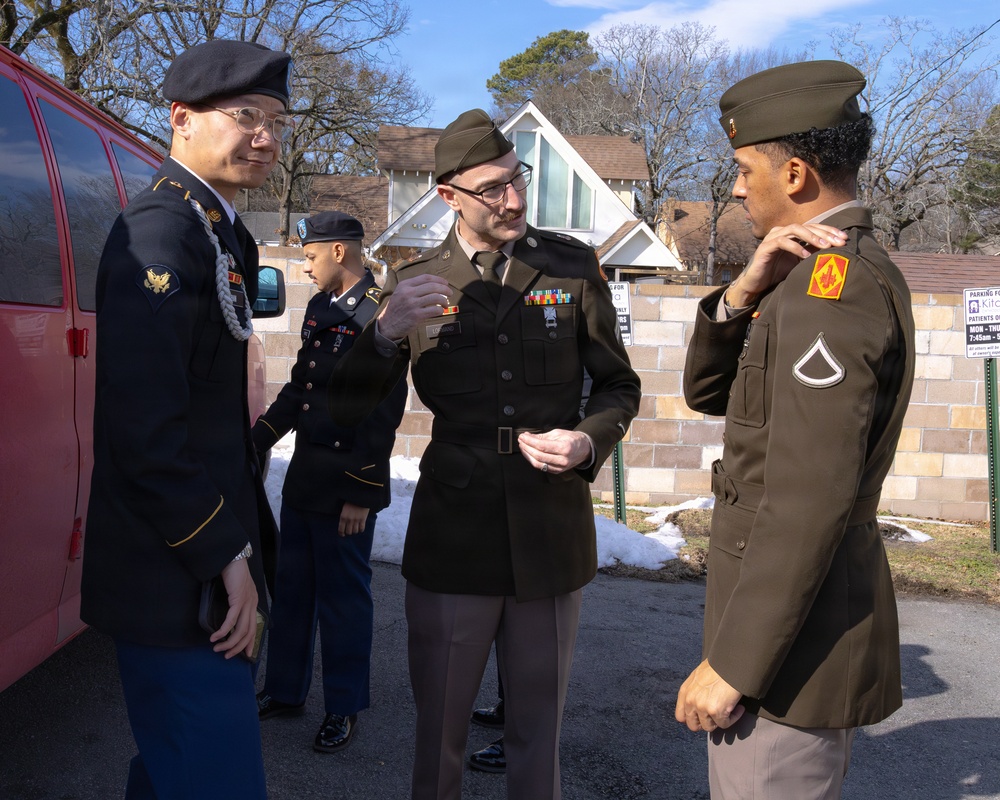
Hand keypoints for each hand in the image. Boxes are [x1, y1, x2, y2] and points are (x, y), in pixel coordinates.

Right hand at [211, 557, 258, 659]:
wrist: (232, 557)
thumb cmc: (232, 574)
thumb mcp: (236, 592)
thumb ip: (236, 604)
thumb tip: (229, 619)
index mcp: (253, 603)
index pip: (254, 628)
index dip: (250, 643)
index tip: (245, 655)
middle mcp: (252, 604)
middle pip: (248, 632)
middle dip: (238, 647)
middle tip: (226, 656)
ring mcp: (247, 602)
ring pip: (241, 629)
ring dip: (229, 642)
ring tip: (217, 648)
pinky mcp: (238, 599)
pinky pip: (231, 619)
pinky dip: (223, 630)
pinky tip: (215, 636)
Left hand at [338, 502, 369, 536]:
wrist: (360, 496)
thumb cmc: (351, 501)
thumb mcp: (344, 508)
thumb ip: (343, 516)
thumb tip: (344, 524)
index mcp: (343, 517)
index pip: (341, 529)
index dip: (341, 534)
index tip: (342, 534)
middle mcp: (349, 520)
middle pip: (348, 532)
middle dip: (348, 532)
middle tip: (349, 531)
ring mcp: (356, 520)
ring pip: (355, 531)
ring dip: (355, 531)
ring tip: (355, 529)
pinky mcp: (363, 519)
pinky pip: (362, 528)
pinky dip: (361, 530)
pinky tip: (360, 528)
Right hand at [377, 273, 451, 340]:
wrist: (387, 325)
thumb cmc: (396, 309)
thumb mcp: (400, 293)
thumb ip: (413, 288)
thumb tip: (433, 286)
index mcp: (405, 285)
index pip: (426, 278)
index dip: (438, 279)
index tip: (445, 283)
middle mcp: (408, 292)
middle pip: (433, 286)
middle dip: (445, 289)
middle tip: (450, 293)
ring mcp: (412, 304)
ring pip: (436, 297)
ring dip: (444, 300)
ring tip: (446, 304)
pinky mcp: (416, 315)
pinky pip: (434, 310)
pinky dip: (440, 310)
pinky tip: (440, 311)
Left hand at [517, 429, 591, 474]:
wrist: (584, 449)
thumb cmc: (572, 439)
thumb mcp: (558, 433)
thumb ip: (542, 437)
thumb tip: (528, 437)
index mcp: (565, 448)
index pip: (542, 446)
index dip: (530, 441)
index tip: (522, 436)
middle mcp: (563, 460)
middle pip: (539, 456)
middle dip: (527, 447)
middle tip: (521, 440)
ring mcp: (560, 467)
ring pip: (538, 464)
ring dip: (528, 455)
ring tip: (523, 446)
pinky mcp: (557, 471)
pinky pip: (542, 467)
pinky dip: (533, 460)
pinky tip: (529, 454)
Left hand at [675, 659, 744, 731]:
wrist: (731, 664)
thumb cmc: (718, 667)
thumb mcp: (697, 677)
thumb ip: (694, 691)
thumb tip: (698, 704)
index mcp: (684, 692)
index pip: (680, 716)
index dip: (692, 719)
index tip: (702, 717)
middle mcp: (690, 701)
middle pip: (693, 725)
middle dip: (705, 723)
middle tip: (715, 717)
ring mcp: (702, 707)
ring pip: (709, 727)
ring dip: (719, 721)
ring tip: (727, 711)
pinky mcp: (716, 712)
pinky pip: (725, 724)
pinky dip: (733, 718)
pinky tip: (738, 709)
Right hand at [725, 223, 847, 307]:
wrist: (755, 284)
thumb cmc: (777, 273)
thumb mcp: (799, 262)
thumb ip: (812, 252)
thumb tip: (833, 249)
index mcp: (791, 234)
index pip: (813, 227)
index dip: (829, 231)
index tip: (844, 239)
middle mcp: (782, 232)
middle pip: (807, 226)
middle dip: (825, 233)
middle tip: (838, 242)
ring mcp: (772, 238)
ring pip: (795, 229)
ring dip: (811, 236)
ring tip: (824, 246)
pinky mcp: (765, 247)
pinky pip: (782, 242)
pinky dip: (795, 248)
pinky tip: (805, 256)